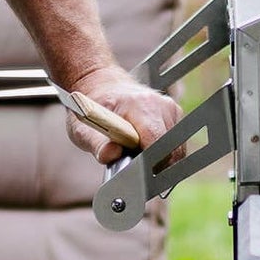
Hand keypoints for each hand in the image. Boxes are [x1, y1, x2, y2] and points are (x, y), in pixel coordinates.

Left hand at [63, 62, 182, 165]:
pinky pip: (176, 143)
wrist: (103, 86)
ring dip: (159, 158)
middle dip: (154, 164)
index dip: (148, 163)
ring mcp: (169, 107)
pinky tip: (144, 146)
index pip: (156, 141)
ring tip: (136, 151)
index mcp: (137, 104)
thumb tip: (112, 154)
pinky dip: (163, 151)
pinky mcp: (174, 112)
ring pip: (175, 148)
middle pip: (169, 148)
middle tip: (133, 165)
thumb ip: (97, 144)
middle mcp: (158, 103)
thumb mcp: (83, 129)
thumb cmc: (93, 109)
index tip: (136, 173)